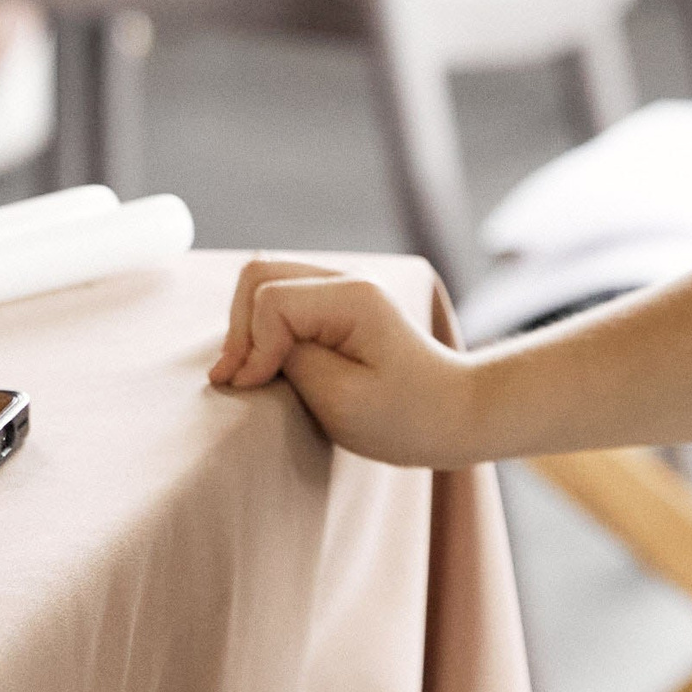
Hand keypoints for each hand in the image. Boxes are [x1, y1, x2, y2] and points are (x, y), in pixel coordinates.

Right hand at [206, 259, 477, 467]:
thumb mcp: (339, 399)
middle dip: (239, 328)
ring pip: (262, 280)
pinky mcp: (334, 303)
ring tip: (249, 373)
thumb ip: (287, 362)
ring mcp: (340, 286)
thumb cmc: (404, 416)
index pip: (271, 301)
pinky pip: (279, 298)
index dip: (252, 347)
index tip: (253, 388)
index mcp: (353, 296)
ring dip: (247, 325)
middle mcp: (346, 277)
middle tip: (239, 380)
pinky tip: (265, 363)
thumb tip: (242, 351)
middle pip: (258, 274)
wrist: (452, 414)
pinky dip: (261, 326)